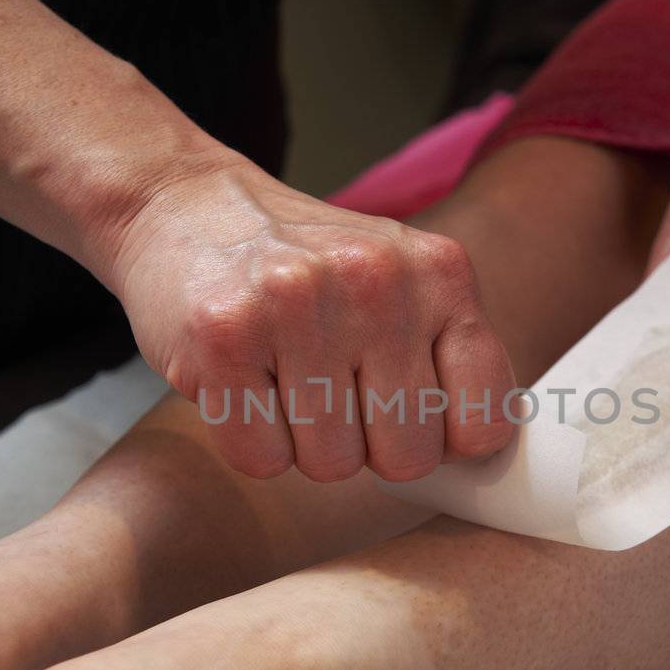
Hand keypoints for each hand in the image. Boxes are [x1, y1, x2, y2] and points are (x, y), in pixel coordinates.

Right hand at [109, 150, 515, 482]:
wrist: (182, 204)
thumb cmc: (303, 265)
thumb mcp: (401, 281)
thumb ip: (451, 354)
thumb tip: (486, 457)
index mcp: (440, 272)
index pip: (484, 421)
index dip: (445, 440)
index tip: (410, 417)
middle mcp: (377, 281)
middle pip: (407, 456)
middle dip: (368, 448)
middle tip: (332, 390)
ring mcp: (298, 303)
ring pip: (331, 464)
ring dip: (302, 442)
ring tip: (282, 375)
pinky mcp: (224, 336)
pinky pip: (262, 458)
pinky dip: (248, 440)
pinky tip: (242, 380)